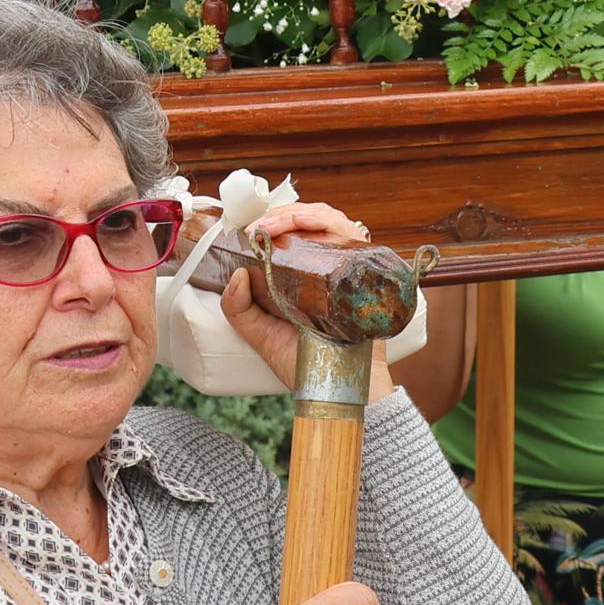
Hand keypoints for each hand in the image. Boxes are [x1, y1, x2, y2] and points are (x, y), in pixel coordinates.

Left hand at [213, 198, 378, 380]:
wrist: (337, 390)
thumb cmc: (304, 365)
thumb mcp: (261, 335)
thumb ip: (239, 309)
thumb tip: (236, 274)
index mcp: (304, 277)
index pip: (295, 232)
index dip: (275, 220)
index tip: (251, 228)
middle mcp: (329, 268)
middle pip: (314, 220)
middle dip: (285, 214)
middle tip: (260, 227)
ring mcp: (349, 269)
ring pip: (333, 221)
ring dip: (304, 215)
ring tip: (276, 225)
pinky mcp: (367, 273)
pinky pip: (356, 238)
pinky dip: (333, 225)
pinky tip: (309, 226)